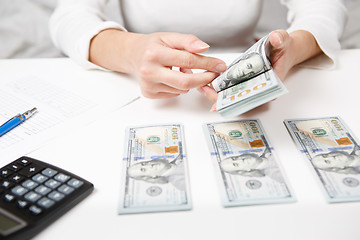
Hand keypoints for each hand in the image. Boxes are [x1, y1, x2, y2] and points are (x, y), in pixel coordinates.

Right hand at [89, 30, 226, 98]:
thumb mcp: (169, 37)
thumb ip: (188, 41)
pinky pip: (174, 94)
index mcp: (154, 54)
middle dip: (203, 79)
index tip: (219, 65)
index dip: (207, 64)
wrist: (133, 55)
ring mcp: (148, 85)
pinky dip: (179, 86)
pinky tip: (172, 76)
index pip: (187, 61)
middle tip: (212, 74)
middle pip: (185, 82)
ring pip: (181, 89)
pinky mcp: (149, 94)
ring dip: (189, 81)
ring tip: (182, 69)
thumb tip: (204, 47)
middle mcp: (149, 71)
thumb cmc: (152, 46)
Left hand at [198, 29, 321, 109]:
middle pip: (242, 98)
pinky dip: (221, 87)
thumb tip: (275, 38)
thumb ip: (280, 39)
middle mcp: (261, 87)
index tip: (227, 103)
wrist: (284, 49)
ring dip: (220, 95)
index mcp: (272, 82)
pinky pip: (232, 88)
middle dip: (225, 100)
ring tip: (204, 90)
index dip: (240, 100)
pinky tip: (208, 84)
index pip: (256, 95)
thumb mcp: (283, 40)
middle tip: (209, 97)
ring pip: (235, 95)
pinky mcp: (245, 82)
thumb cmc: (284, 48)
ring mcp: (252, 86)